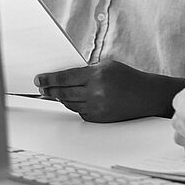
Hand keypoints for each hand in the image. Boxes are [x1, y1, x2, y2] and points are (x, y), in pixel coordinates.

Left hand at [36, 60, 184, 122]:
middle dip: (50, 89)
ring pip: (69, 103)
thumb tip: (64, 76)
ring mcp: (96, 108)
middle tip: (42, 87)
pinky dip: (75, 105)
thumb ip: (86, 71)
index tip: (38, 79)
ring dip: (60, 97)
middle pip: (63, 92)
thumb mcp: (107, 66)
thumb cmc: (127, 77)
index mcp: (97, 75)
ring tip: (55, 92)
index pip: (65, 78)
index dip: (49, 79)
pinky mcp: (98, 118)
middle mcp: (95, 93)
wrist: (145, 96)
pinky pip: (79, 112)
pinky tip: (74, 99)